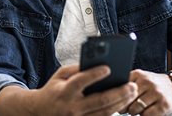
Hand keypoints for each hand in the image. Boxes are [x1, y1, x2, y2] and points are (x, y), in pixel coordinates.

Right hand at [0, 64, 137, 115]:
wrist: (40, 111)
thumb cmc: (53, 89)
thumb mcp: (60, 75)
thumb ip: (77, 69)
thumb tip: (97, 62)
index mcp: (64, 92)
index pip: (80, 82)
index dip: (94, 74)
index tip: (108, 67)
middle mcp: (72, 107)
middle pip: (100, 100)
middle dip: (118, 92)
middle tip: (131, 85)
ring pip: (105, 112)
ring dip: (121, 102)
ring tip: (132, 92)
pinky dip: (114, 110)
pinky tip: (123, 102)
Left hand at [123, 69, 171, 115]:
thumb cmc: (155, 85)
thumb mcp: (141, 79)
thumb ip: (129, 85)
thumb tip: (115, 98)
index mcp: (139, 74)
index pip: (122, 88)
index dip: (119, 98)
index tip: (120, 101)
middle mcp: (147, 82)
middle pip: (127, 100)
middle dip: (126, 107)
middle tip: (130, 107)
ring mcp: (156, 93)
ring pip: (135, 109)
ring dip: (135, 112)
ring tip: (139, 109)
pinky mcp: (163, 104)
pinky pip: (146, 115)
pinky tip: (147, 111)